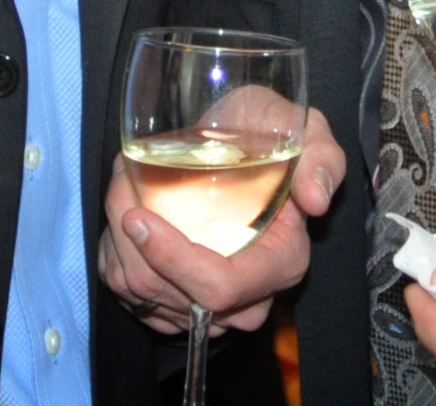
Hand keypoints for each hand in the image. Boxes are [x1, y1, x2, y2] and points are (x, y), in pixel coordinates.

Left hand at [97, 106, 345, 336]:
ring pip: (140, 292)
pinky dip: (114, 252)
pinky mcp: (174, 305)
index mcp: (282, 262)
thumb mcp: (306, 129)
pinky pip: (127, 293)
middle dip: (129, 241)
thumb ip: (322, 157)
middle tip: (120, 184)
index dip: (174, 260)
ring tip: (121, 185)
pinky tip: (124, 216)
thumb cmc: (268, 131)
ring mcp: (208, 306)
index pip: (221, 286)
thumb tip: (314, 198)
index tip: (139, 217)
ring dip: (116, 238)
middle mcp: (246, 297)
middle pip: (170, 293)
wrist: (239, 140)